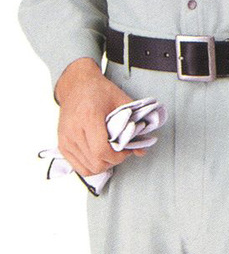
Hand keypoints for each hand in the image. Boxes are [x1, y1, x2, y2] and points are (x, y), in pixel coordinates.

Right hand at [55, 57, 148, 177]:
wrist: (77, 85)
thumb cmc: (98, 91)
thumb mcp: (121, 101)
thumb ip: (134, 124)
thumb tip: (141, 148)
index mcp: (88, 117)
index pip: (101, 151)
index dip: (118, 157)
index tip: (126, 150)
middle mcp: (73, 130)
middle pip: (96, 163)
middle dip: (113, 161)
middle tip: (120, 150)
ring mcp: (66, 139)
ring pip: (88, 169)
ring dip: (103, 164)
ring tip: (110, 152)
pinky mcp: (62, 144)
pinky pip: (78, 167)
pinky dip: (91, 165)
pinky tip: (99, 155)